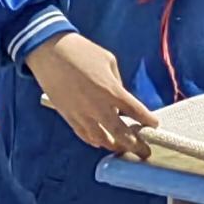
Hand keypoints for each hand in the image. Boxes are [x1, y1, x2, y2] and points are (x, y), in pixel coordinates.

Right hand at [28, 32, 154, 158]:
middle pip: (122, 134)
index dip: (148, 121)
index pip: (136, 112)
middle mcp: (98, 106)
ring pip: (102, 140)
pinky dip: (95, 141)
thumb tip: (120, 99)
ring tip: (123, 148)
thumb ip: (117, 83)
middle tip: (145, 152)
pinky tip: (102, 142)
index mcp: (111, 90)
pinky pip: (85, 135)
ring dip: (115, 146)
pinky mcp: (68, 116)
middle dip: (136, 145)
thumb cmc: (82, 51)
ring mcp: (82, 114)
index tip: (153, 125)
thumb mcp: (108, 61)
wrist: (50, 51)